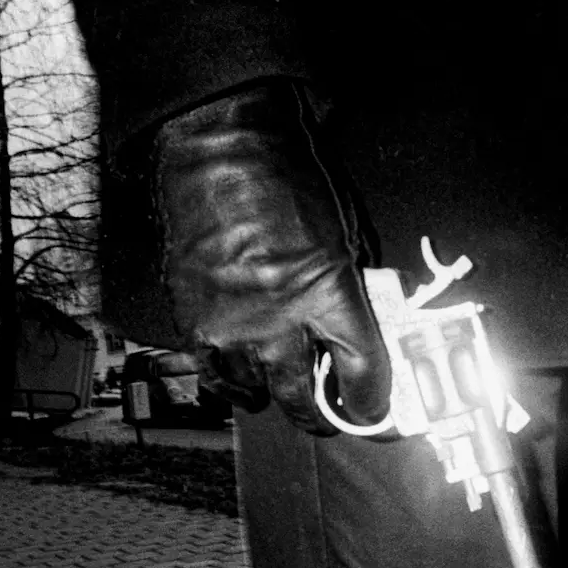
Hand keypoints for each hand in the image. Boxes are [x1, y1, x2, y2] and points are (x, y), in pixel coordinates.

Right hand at [151, 80, 389, 433]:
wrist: (221, 152)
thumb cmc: (288, 184)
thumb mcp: (344, 236)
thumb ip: (353, 292)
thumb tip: (365, 336)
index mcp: (329, 292)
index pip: (362, 372)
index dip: (371, 403)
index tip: (374, 412)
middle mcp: (279, 319)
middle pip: (305, 398)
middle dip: (323, 415)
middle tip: (330, 414)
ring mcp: (231, 325)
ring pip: (259, 392)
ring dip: (276, 394)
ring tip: (284, 386)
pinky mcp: (193, 322)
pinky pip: (216, 378)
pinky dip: (234, 386)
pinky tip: (246, 383)